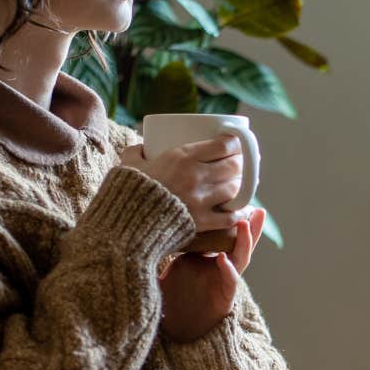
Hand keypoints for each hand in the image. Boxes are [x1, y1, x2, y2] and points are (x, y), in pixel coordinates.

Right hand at [119, 137, 246, 232]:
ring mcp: (201, 200)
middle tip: (238, 163)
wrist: (126, 226)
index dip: (235, 143)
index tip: (235, 143)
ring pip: (235, 188)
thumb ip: (136, 152)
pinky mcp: (202, 222)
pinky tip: (242, 210)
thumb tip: (140, 147)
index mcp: (183, 157)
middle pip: (234, 166)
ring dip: (240, 185)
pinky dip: (239, 212)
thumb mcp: (129, 164)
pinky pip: (230, 216)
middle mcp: (197, 176)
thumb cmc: (127, 192)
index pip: (224, 145)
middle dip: (241, 163)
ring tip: (238, 183)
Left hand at [158, 207, 265, 342]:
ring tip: (244, 224)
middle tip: (258, 209)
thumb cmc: (175, 293)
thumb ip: (175, 246)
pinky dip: (227, 270)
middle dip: (251, 227)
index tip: (237, 201)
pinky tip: (221, 259)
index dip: (233, 220)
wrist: (176, 325)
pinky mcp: (225, 298)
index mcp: (212, 256)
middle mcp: (223, 266)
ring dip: (244, 241)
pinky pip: (230, 281)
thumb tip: (160, 222)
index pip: (226, 235)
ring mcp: (225, 281)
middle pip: (241, 243)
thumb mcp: (175, 263)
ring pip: (240, 259)